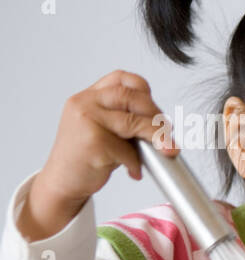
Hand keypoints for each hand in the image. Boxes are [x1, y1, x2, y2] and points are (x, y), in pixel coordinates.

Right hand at [19, 70, 181, 241]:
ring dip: (157, 137)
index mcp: (88, 96)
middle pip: (132, 97)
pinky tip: (133, 171)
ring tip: (165, 151)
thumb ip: (127, 118)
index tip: (155, 110)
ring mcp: (87, 121)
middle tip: (167, 134)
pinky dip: (136, 163)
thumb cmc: (88, 156)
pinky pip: (128, 150)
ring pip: (134, 122)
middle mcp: (84, 103)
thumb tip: (165, 125)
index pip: (121, 78)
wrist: (62, 181)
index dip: (145, 91)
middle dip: (156, 116)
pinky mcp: (93, 143)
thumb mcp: (105, 129)